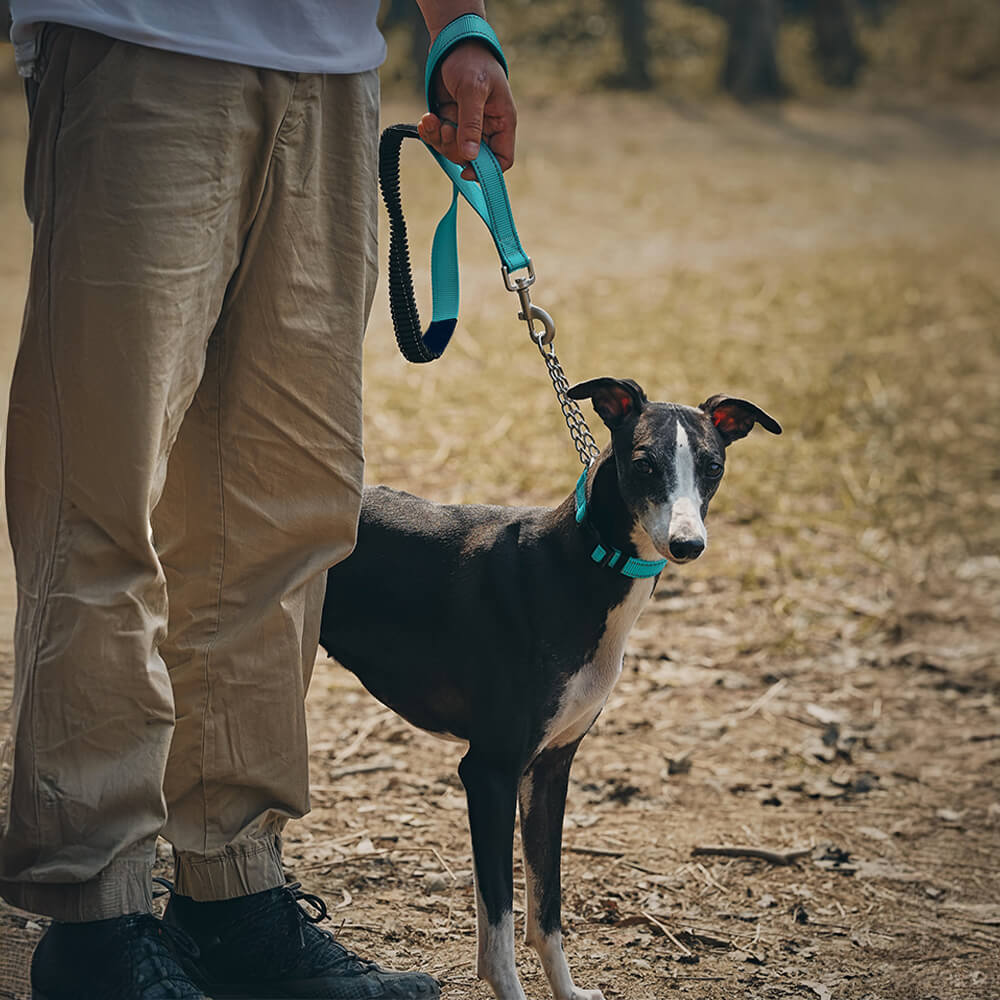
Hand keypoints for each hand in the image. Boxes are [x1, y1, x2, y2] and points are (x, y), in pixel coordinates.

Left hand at [417, 40, 515, 180]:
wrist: (452, 42)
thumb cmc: (472, 61)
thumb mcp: (473, 90)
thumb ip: (471, 124)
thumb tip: (471, 156)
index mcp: (502, 123)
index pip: (502, 160)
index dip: (487, 170)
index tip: (466, 170)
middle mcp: (486, 128)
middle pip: (473, 159)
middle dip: (455, 149)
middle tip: (446, 129)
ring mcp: (467, 126)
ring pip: (453, 150)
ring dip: (439, 139)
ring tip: (431, 120)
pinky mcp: (450, 120)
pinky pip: (440, 138)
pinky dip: (430, 132)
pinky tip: (426, 119)